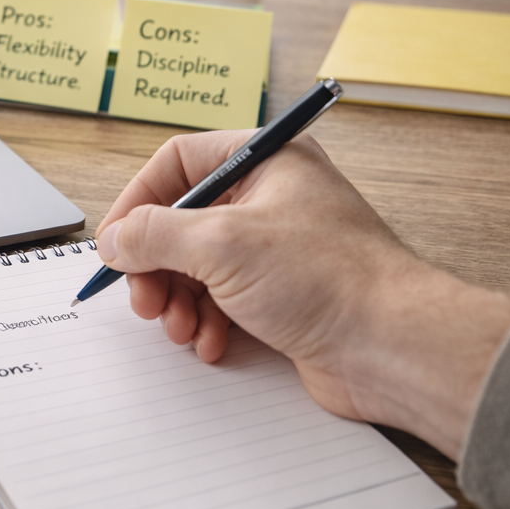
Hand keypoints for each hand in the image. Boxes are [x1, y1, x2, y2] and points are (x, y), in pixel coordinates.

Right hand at [96, 130, 509, 458]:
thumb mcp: (220, 244)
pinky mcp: (283, 295)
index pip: (177, 163)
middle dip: (155, 265)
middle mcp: (271, 198)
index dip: (137, 202)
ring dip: (178, 300)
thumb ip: (152, 234)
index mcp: (266, 161)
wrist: (395, 347)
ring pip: (197, 266)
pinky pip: (222, 300)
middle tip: (144, 299)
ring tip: (180, 327)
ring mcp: (277, 249)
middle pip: (181, 221)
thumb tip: (113, 239)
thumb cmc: (329, 280)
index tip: (115, 243)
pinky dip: (206, 322)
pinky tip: (211, 343)